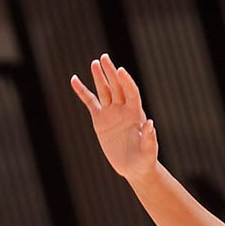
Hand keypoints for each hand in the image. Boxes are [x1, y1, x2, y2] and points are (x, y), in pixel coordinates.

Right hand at [70, 53, 158, 181]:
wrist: (134, 167)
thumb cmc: (144, 160)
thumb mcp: (148, 152)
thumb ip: (149, 138)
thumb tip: (150, 124)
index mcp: (136, 113)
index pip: (131, 93)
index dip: (126, 82)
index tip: (120, 71)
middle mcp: (124, 109)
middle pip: (117, 87)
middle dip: (110, 73)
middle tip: (104, 58)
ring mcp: (111, 113)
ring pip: (104, 91)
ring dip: (99, 77)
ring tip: (94, 63)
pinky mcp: (100, 120)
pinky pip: (90, 102)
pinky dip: (82, 91)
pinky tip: (74, 80)